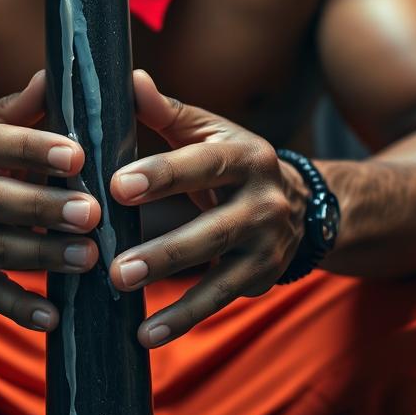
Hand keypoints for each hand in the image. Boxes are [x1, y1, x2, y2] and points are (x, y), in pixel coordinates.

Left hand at [109, 71, 305, 347]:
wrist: (301, 203)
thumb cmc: (231, 160)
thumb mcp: (208, 131)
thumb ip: (166, 111)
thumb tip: (129, 79)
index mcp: (245, 155)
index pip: (201, 164)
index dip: (161, 175)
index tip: (117, 185)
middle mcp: (264, 201)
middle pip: (212, 228)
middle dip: (163, 248)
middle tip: (114, 265)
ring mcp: (267, 243)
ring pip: (217, 269)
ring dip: (170, 289)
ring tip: (122, 294)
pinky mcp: (262, 276)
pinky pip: (220, 299)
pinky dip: (184, 319)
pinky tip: (147, 335)